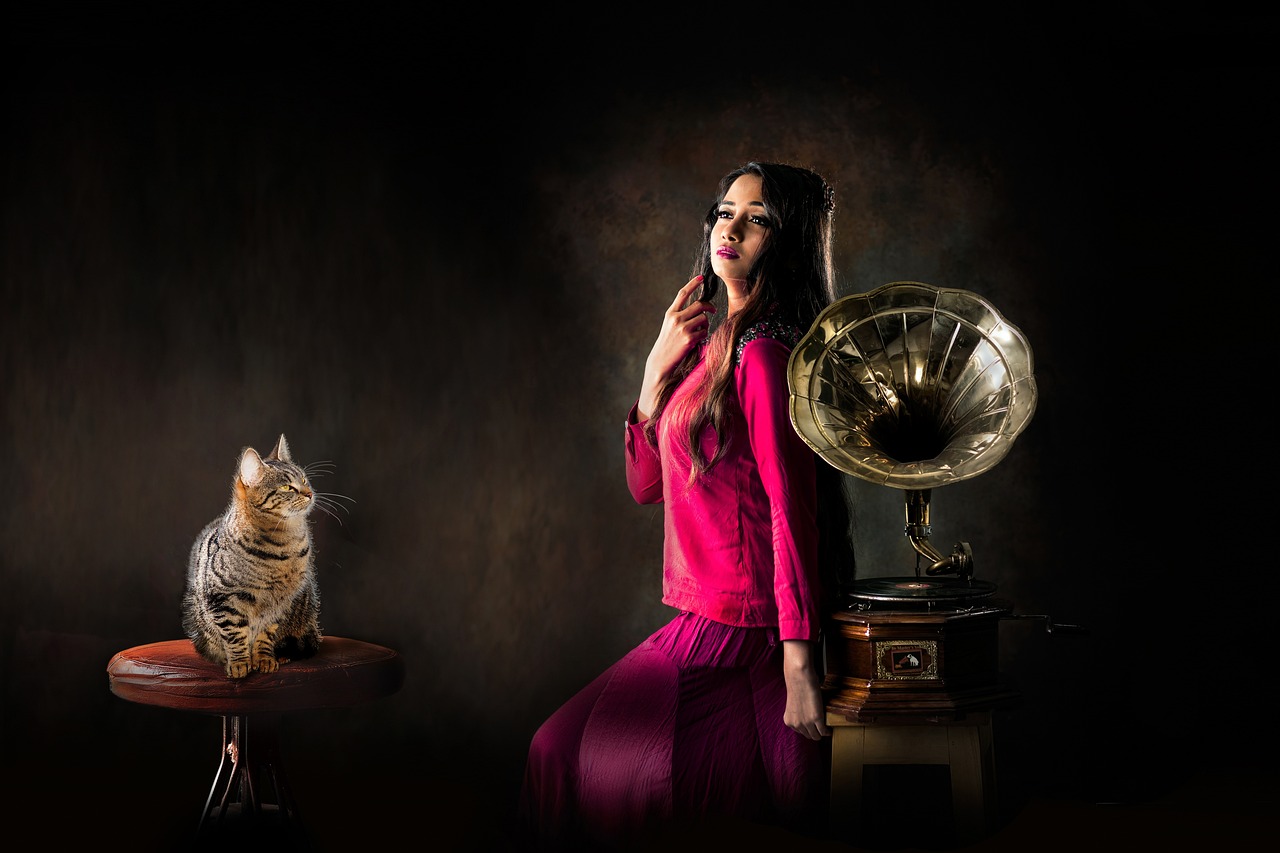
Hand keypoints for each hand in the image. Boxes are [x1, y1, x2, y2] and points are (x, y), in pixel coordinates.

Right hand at [636, 276, 714, 419]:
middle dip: (709, 307)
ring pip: (704, 318)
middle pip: (699, 305)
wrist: (661, 361)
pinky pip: (704, 332)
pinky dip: (704, 335)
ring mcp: (682, 328)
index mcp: (670, 313)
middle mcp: (676, 318)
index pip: (683, 294)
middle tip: (713, 310)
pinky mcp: (689, 339)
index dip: (693, 284)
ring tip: (699, 332)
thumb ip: (681, 315)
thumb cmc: (668, 343)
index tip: (701, 278)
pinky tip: (697, 340)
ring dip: (706, 325)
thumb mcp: (670, 326)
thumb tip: (700, 307)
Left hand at [782, 639, 830, 740]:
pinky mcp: (816, 718)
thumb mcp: (794, 705)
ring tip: (826, 729)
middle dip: (815, 733)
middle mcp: (796, 724)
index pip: (801, 732)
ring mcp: (806, 722)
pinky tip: (830, 729)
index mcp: (789, 721)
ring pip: (816, 736)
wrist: (799, 678)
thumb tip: (806, 715)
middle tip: (821, 728)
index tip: (813, 727)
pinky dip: (827, 732)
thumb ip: (798, 713)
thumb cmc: (797, 686)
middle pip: (808, 736)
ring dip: (822, 733)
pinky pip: (824, 731)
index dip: (808, 729)